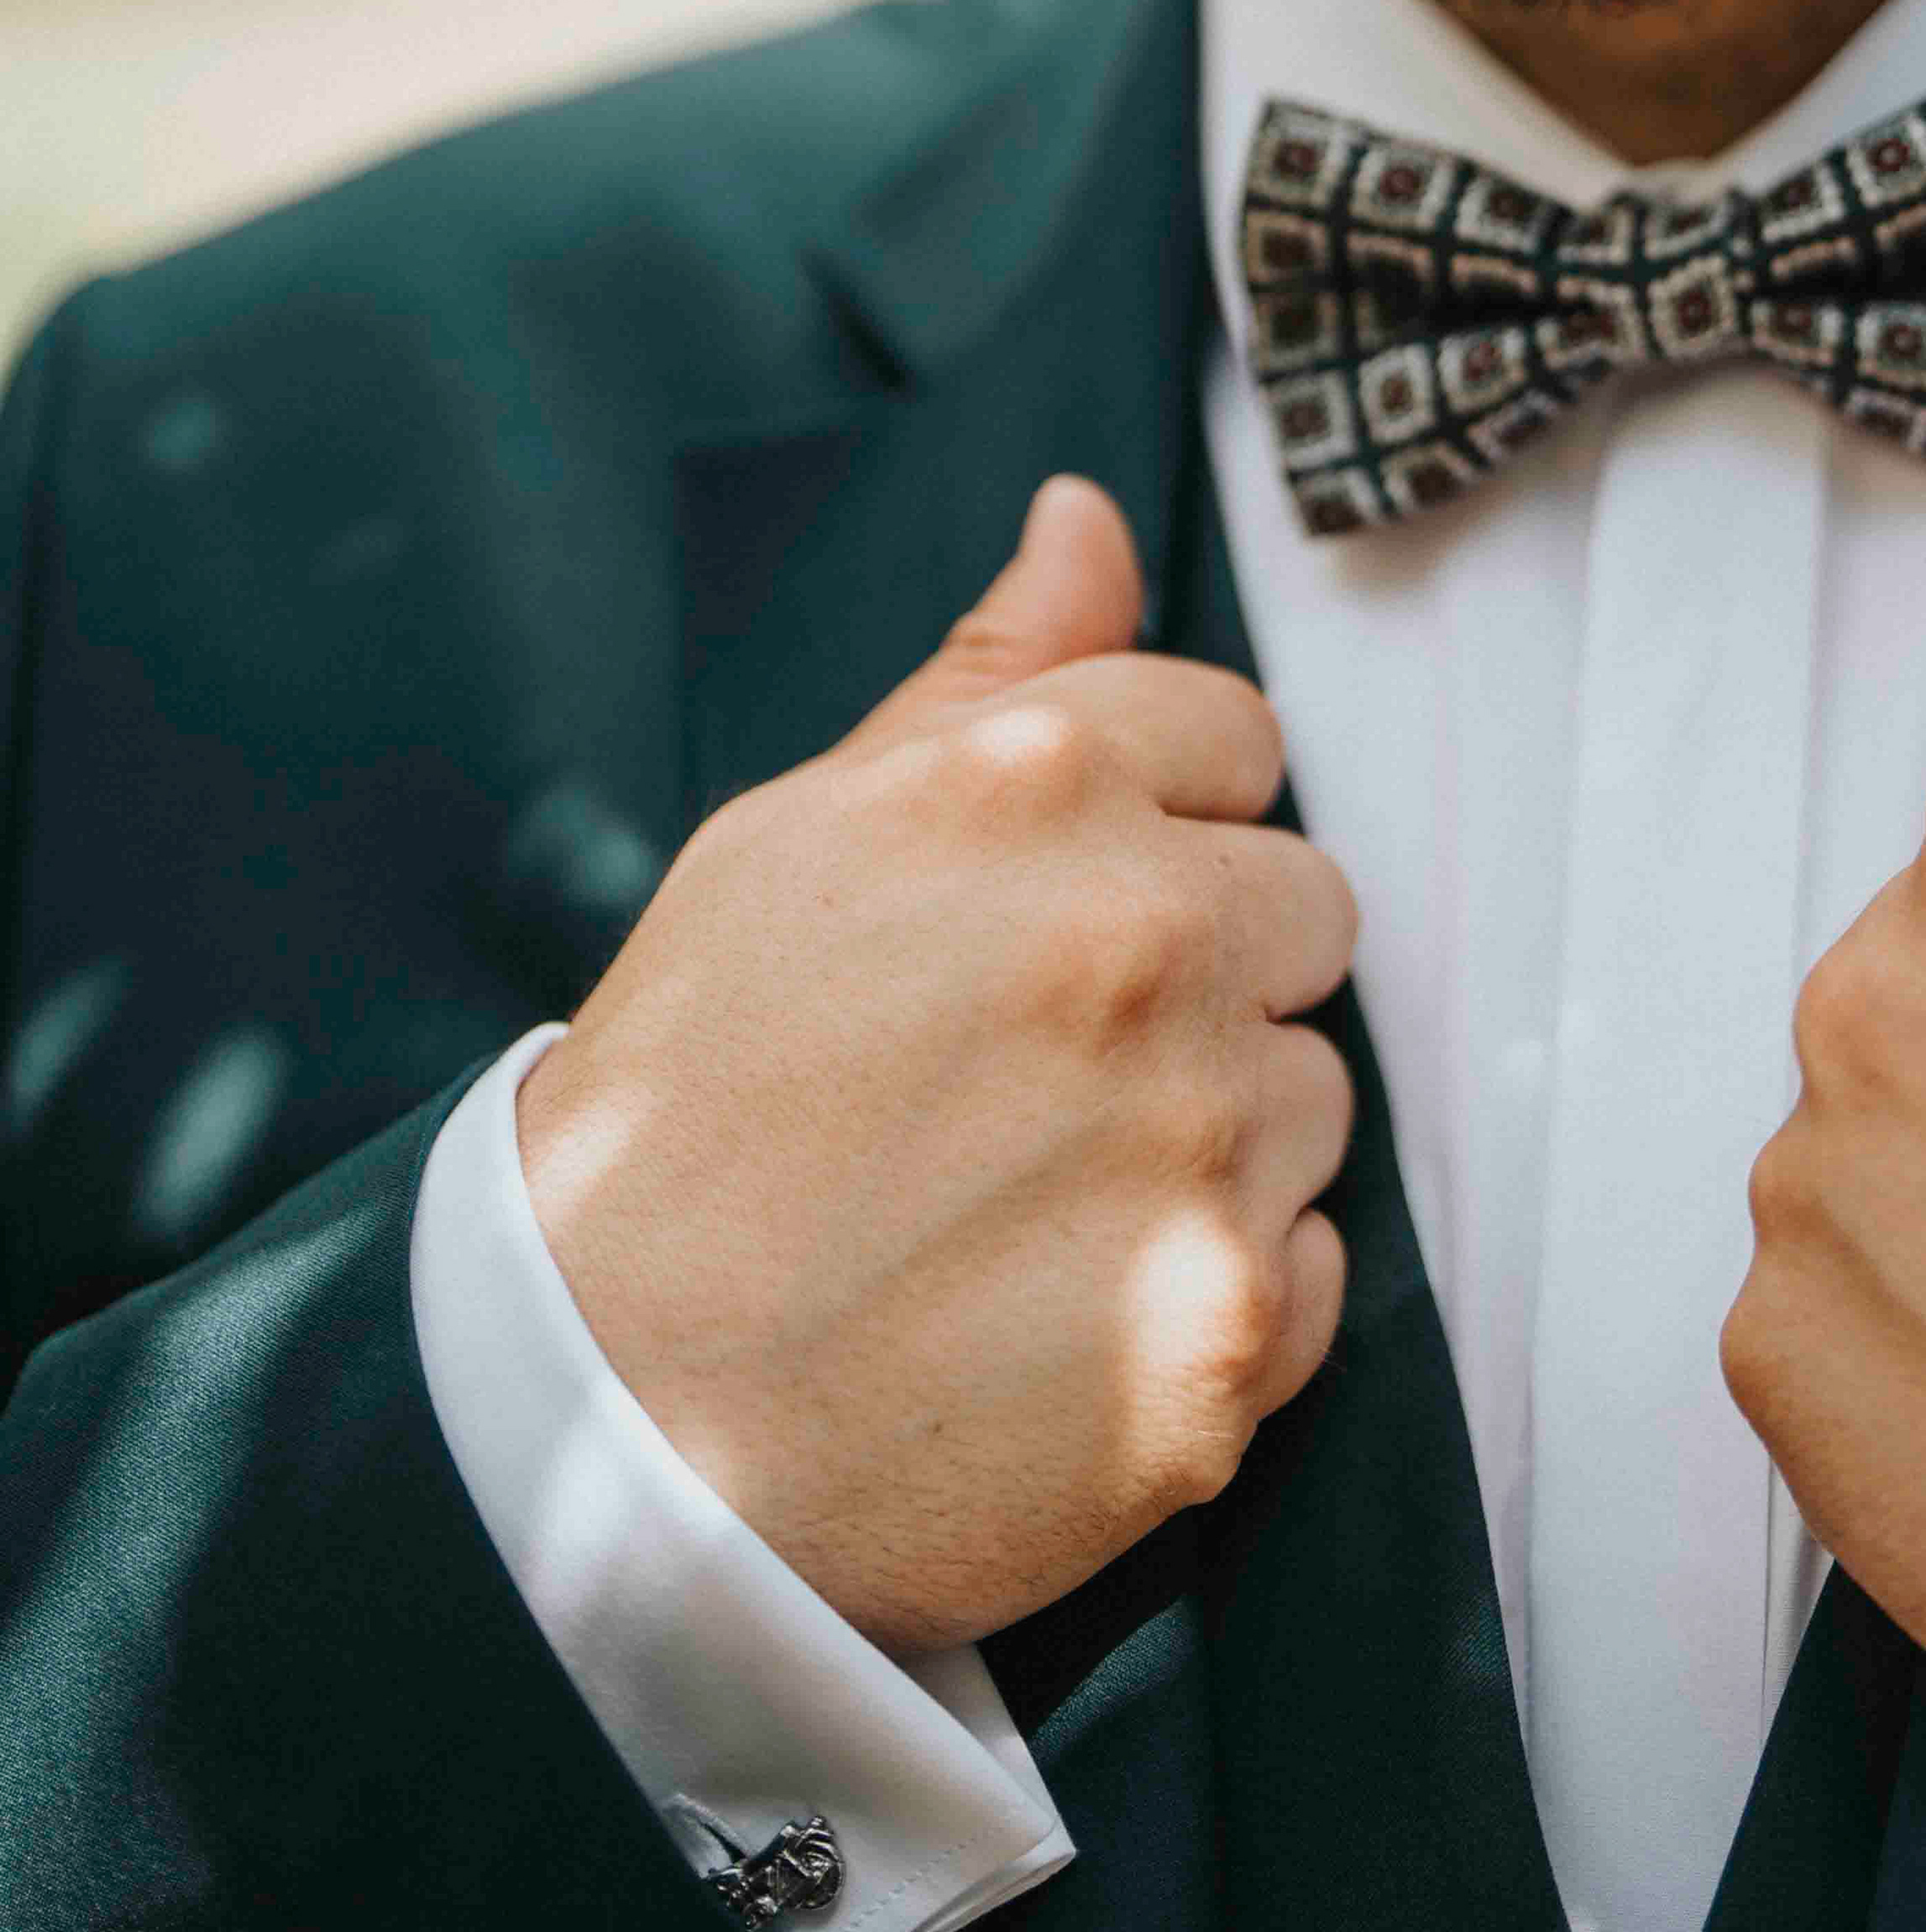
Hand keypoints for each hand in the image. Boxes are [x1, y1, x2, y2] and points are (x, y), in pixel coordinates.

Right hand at [517, 477, 1356, 1655]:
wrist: (601, 1418)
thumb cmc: (688, 1109)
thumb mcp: (800, 836)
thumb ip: (987, 671)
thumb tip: (1090, 514)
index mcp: (1037, 785)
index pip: (1237, 738)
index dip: (1160, 822)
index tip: (1059, 910)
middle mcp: (1143, 935)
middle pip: (1310, 907)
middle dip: (1211, 971)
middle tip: (1044, 1071)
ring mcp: (1198, 1138)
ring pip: (1319, 1095)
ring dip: (1220, 1141)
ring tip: (1038, 1207)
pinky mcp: (1228, 1325)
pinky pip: (1316, 1267)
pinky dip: (1223, 1297)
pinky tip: (1072, 1320)